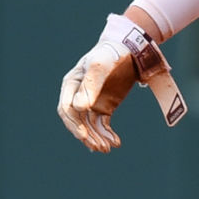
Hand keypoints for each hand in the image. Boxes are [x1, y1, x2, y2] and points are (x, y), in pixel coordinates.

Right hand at [58, 13, 187, 151]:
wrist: (131, 50)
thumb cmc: (112, 54)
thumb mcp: (101, 65)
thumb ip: (90, 84)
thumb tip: (79, 108)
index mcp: (72, 84)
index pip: (66, 108)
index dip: (73, 124)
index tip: (84, 135)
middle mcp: (78, 95)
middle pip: (77, 121)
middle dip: (86, 135)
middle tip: (99, 147)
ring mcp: (92, 102)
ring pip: (90, 125)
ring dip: (97, 138)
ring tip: (107, 148)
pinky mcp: (104, 107)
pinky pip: (102, 124)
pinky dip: (107, 134)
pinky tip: (116, 142)